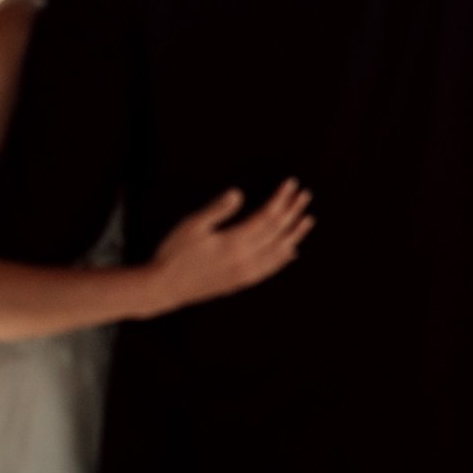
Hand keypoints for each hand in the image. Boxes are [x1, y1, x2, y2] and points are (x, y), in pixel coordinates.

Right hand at [149, 179, 314, 310]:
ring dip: (294, 234)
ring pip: (279, 252)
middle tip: (305, 195)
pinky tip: (290, 252)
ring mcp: (245, 273)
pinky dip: (282, 258)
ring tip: (308, 220)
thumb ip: (217, 209)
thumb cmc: (174, 253)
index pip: (267, 217)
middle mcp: (245, 259)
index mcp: (234, 243)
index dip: (281, 199)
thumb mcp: (192, 226)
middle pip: (277, 232)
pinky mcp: (240, 282)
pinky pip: (269, 269)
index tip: (291, 184)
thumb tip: (239, 193)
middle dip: (292, 211)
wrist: (164, 288)